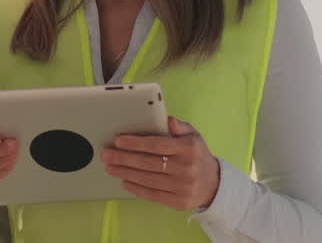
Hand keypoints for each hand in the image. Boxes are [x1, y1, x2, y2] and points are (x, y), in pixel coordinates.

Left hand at [102, 116, 220, 210]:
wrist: (215, 184)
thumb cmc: (197, 155)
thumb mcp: (193, 136)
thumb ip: (179, 126)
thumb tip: (168, 120)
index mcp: (188, 149)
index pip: (157, 145)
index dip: (135, 143)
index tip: (118, 140)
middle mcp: (186, 168)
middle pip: (148, 163)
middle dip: (124, 158)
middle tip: (106, 154)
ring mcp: (183, 187)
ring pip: (148, 179)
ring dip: (125, 173)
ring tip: (110, 167)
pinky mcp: (179, 202)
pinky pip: (153, 195)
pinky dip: (136, 188)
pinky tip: (124, 181)